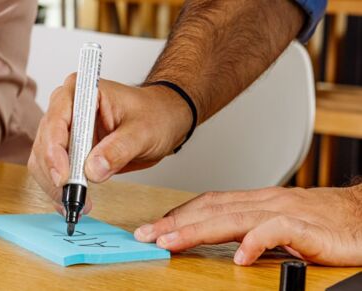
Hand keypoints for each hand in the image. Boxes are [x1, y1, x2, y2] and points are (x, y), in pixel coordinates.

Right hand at [27, 74, 191, 213]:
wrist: (161, 120)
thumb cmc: (154, 115)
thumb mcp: (143, 131)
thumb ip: (118, 149)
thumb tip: (92, 170)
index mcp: (80, 92)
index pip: (56, 121)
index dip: (55, 150)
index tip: (64, 177)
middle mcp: (64, 108)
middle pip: (44, 144)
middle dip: (54, 174)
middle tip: (73, 197)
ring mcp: (63, 130)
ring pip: (42, 161)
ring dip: (54, 186)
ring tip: (76, 204)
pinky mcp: (66, 150)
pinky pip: (52, 171)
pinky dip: (58, 190)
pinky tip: (72, 203)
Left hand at [133, 185, 361, 265]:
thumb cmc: (326, 223)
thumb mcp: (279, 223)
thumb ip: (249, 229)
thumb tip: (219, 240)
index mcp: (256, 201)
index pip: (208, 203)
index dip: (178, 214)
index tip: (152, 228)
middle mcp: (266, 202)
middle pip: (211, 209)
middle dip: (175, 223)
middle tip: (146, 236)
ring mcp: (286, 212)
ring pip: (233, 217)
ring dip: (197, 230)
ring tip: (172, 243)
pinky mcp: (309, 228)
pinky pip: (278, 230)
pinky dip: (256, 241)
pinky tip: (240, 257)